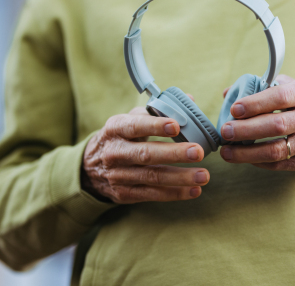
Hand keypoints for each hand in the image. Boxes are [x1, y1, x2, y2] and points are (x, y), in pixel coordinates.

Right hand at [82, 106, 208, 203]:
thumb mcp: (130, 119)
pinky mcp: (124, 194)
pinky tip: (194, 190)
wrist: (91, 167)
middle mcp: (114, 152)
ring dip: (181, 177)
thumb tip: (190, 99)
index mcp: (116, 128)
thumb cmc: (121, 137)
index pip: (134, 126)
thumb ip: (158, 110)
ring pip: (152, 177)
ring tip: (204, 176)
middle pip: (146, 154)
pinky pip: (152, 194)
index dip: (155, 126)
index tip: (176, 126)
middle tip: (199, 152)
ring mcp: (118, 175)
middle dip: (174, 153)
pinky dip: (175, 193)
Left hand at [219, 75, 294, 170]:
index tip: (234, 109)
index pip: (280, 97)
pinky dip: (258, 162)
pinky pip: (280, 164)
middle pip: (276, 126)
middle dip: (246, 130)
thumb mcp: (291, 86)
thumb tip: (229, 93)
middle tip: (226, 131)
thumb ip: (261, 87)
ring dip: (247, 153)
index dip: (255, 103)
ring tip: (227, 151)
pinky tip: (244, 158)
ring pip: (276, 150)